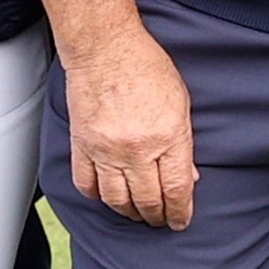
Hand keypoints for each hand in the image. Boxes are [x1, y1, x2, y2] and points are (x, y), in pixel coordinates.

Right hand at [64, 23, 199, 228]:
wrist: (105, 47)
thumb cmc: (146, 68)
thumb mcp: (180, 103)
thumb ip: (183, 143)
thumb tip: (187, 176)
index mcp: (168, 137)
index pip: (176, 190)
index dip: (180, 213)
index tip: (180, 221)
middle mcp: (136, 148)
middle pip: (147, 200)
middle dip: (157, 217)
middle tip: (160, 220)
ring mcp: (106, 149)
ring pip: (116, 199)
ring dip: (129, 212)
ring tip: (137, 213)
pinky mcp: (82, 144)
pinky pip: (86, 184)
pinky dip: (97, 196)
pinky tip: (107, 196)